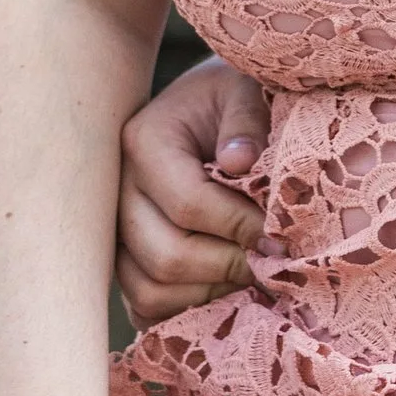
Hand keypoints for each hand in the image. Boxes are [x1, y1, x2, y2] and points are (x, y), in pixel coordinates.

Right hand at [116, 55, 270, 323]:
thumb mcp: (244, 88)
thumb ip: (247, 119)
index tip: (280, 234)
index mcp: (145, 141)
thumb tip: (239, 162)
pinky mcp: (124, 256)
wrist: (203, 104)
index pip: (188, 203)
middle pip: (166, 255)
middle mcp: (118, 189)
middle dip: (228, 265)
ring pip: (149, 289)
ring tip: (251, 272)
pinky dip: (184, 307)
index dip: (239, 226)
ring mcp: (115, 228)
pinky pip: (143, 305)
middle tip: (271, 261)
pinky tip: (224, 287)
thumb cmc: (231, 95)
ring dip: (208, 292)